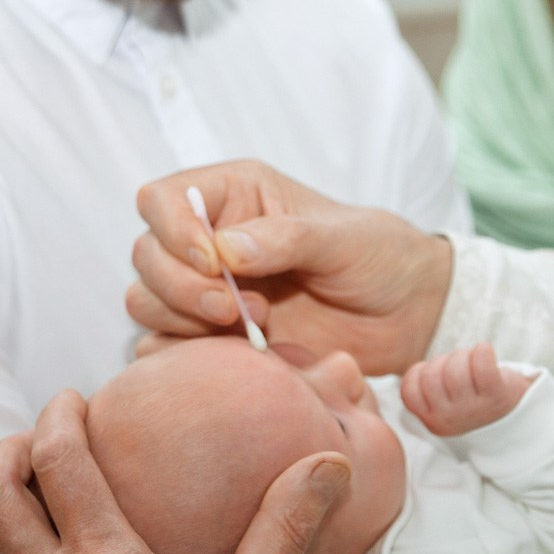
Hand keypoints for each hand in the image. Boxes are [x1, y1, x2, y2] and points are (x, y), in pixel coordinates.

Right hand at [127, 160, 452, 374]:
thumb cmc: (378, 257)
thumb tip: (223, 248)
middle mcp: (210, 240)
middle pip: (146, 256)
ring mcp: (209, 291)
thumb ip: (285, 237)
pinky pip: (164, 349)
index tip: (214, 263)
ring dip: (185, 320)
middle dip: (181, 287)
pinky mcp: (214, 340)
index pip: (162, 200)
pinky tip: (237, 356)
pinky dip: (184, 356)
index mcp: (234, 196)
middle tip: (237, 309)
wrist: (406, 315)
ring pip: (146, 302)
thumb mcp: (342, 238)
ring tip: (255, 326)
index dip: (173, 232)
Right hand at [401, 343, 530, 435]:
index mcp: (431, 420)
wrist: (515, 412)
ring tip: (474, 364)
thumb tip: (381, 362)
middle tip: (461, 369)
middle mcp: (450, 419)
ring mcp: (472, 410)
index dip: (422, 371)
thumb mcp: (439, 400)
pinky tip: (486, 353)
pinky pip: (482, 363)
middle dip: (445, 361)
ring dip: (464, 355)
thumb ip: (420, 386)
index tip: (440, 376)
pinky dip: (483, 351)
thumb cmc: (471, 395)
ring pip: (455, 367)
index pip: (409, 388)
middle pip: (432, 374)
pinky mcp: (496, 397)